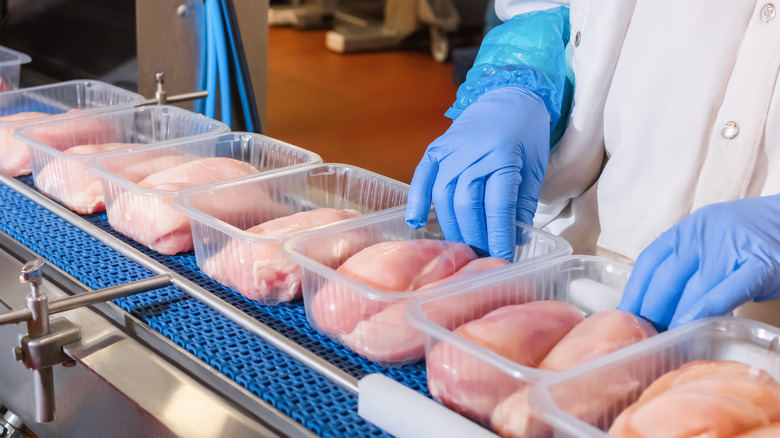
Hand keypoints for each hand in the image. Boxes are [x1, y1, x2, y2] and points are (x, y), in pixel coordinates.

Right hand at [405, 87, 549, 259]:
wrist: (509, 95)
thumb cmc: (526, 134)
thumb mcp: (534, 168)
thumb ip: (522, 204)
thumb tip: (515, 240)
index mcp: (503, 156)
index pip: (498, 205)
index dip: (499, 235)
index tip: (504, 257)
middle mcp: (473, 152)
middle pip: (467, 204)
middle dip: (474, 236)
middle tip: (482, 257)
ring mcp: (451, 149)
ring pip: (443, 196)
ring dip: (451, 226)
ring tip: (461, 246)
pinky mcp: (436, 148)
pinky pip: (422, 177)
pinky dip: (416, 200)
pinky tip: (416, 222)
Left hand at [618, 195, 779, 328]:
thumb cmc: (754, 242)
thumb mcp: (713, 246)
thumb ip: (689, 269)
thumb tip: (659, 307)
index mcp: (688, 230)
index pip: (649, 262)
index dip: (634, 293)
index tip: (624, 318)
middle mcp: (703, 235)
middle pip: (665, 279)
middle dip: (651, 312)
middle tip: (645, 337)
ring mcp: (731, 248)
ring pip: (692, 288)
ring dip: (674, 318)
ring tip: (664, 341)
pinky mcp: (759, 265)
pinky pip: (726, 291)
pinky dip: (704, 310)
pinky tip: (690, 326)